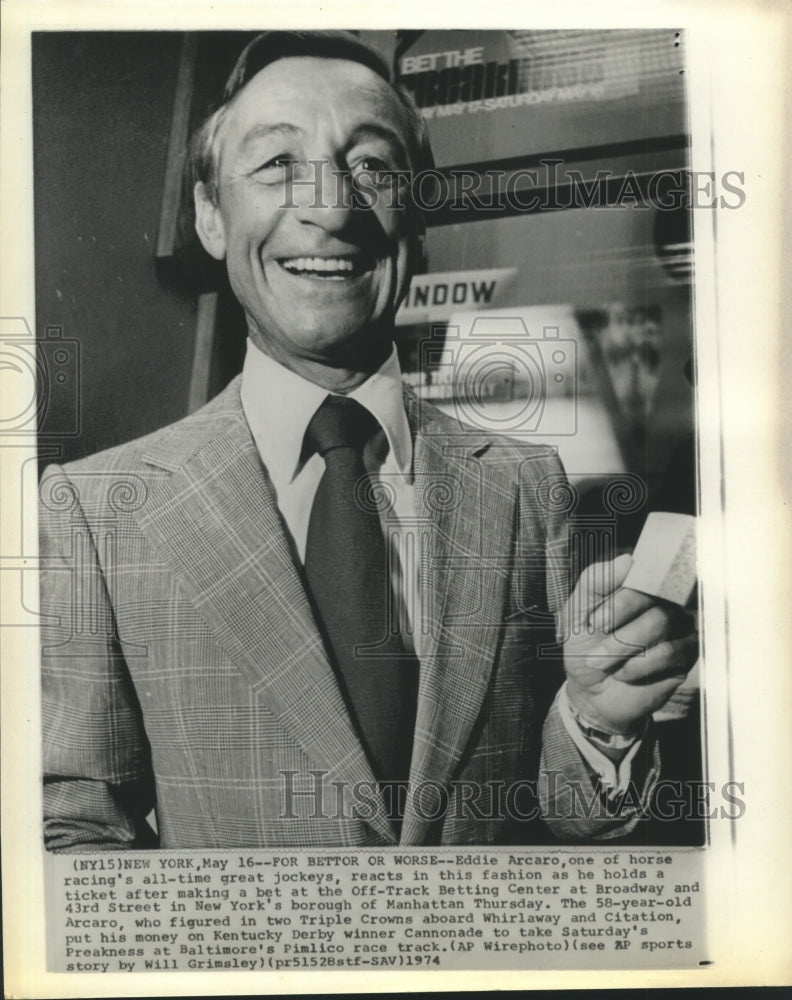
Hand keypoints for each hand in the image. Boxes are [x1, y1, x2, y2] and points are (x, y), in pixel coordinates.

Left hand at [560, 554, 697, 735]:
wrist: (590, 692)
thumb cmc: (585, 645)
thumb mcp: (577, 611)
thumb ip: (596, 581)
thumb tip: (628, 559)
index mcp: (637, 586)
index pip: (643, 574)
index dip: (619, 599)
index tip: (595, 622)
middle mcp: (663, 601)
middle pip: (652, 600)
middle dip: (617, 627)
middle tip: (596, 646)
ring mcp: (678, 627)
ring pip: (661, 623)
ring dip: (624, 647)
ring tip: (604, 662)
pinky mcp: (686, 656)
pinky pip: (671, 652)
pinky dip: (640, 665)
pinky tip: (625, 673)